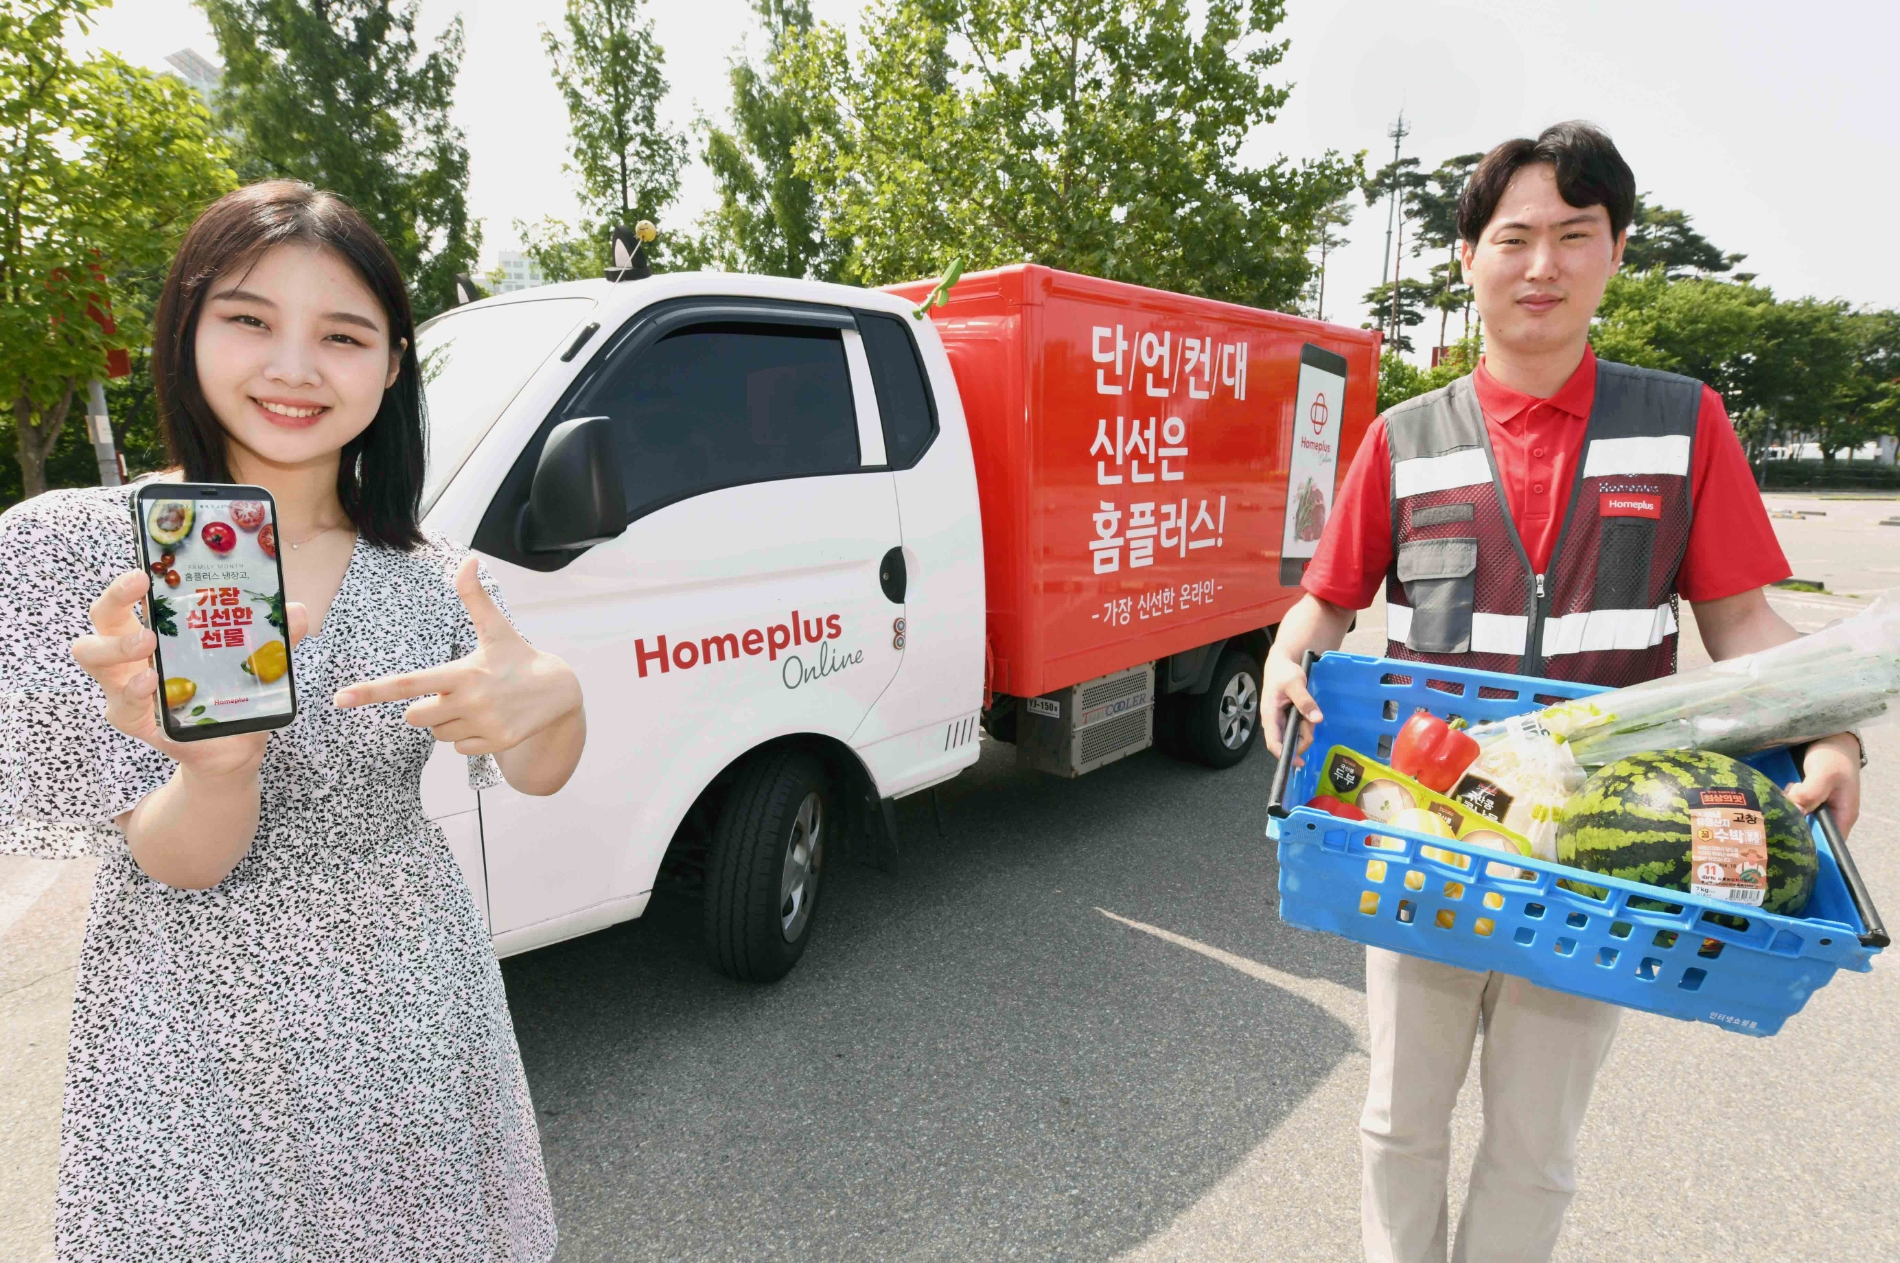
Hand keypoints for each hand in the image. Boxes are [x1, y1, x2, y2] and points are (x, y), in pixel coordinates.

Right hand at [70, 569, 308, 778]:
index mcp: (156, 628)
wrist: (235, 748)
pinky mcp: (133, 719)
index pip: (132, 595)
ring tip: (148, 642)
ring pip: (93, 657)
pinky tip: (151, 683)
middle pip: (102, 617)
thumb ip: (275, 637)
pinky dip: (134, 691)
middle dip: (115, 598)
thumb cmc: (235, 694)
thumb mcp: (258, 662)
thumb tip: (296, 611)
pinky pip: (120, 704)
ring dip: (117, 645)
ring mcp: (125, 685)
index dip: (131, 578)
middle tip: (142, 588)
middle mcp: (131, 652)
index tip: (146, 566)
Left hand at [333, 556, 581, 755]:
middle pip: (415, 717)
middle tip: (454, 693)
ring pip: (437, 734)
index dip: (371, 691)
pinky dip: (467, 737)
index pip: (407, 684)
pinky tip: (489, 721)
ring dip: (448, 723)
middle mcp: (469, 702)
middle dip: (426, 708)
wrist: (559, 691)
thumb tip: (468, 560)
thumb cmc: (517, 657)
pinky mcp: (495, 744)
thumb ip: (475, 597)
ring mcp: (483, 725)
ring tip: (478, 705)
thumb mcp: (496, 628)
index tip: (340, 699)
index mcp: (462, 673)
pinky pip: (458, 748)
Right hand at [1262, 648, 1323, 762]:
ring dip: (1307, 729)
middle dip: (1303, 737)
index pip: (1273, 742)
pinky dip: (1307, 724)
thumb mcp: (1295, 684)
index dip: (1284, 755)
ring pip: (1296, 736)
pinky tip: (1308, 713)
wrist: (1283, 662)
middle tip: (1310, 721)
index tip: (1298, 763)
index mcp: (1270, 715)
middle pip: (1288, 742)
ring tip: (1309, 711)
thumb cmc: (1284, 672)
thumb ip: (1305, 701)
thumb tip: (1317, 719)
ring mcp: (1282, 721)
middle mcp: (1274, 722)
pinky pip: (1300, 729)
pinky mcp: (1289, 719)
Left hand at [1784, 732, 1861, 835]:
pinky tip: (1779, 794)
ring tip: (1780, 798)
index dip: (1809, 845)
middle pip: (1810, 832)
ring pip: (1799, 819)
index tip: (1788, 840)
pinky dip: (1786, 802)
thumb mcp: (1823, 774)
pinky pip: (1794, 807)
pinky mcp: (1808, 799)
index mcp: (1844, 816)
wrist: (1827, 737)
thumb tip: (1795, 814)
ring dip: (1787, 811)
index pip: (1829, 842)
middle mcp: (1832, 815)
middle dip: (1793, 824)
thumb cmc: (1832, 756)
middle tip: (1777, 816)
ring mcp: (1819, 807)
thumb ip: (1810, 794)